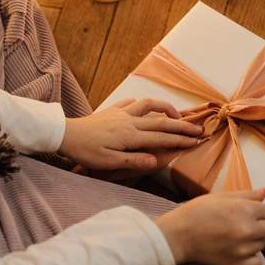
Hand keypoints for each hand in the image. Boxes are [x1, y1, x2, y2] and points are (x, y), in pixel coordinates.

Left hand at [58, 97, 202, 171]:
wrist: (65, 134)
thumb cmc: (86, 151)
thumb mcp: (108, 163)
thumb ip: (133, 161)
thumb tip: (155, 162)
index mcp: (130, 136)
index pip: (161, 138)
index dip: (180, 140)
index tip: (196, 142)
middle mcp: (130, 121)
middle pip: (162, 122)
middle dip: (182, 126)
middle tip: (198, 129)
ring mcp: (122, 112)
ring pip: (150, 105)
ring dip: (166, 108)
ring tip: (177, 115)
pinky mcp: (113, 109)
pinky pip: (133, 102)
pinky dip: (144, 103)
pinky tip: (147, 108)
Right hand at [155, 188, 264, 264]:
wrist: (177, 235)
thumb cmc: (196, 212)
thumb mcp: (220, 197)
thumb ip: (246, 195)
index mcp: (244, 210)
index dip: (255, 209)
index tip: (242, 212)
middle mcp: (246, 230)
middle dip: (260, 224)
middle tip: (243, 224)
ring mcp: (242, 249)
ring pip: (262, 244)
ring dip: (253, 240)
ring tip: (234, 236)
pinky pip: (256, 263)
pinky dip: (250, 258)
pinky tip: (237, 250)